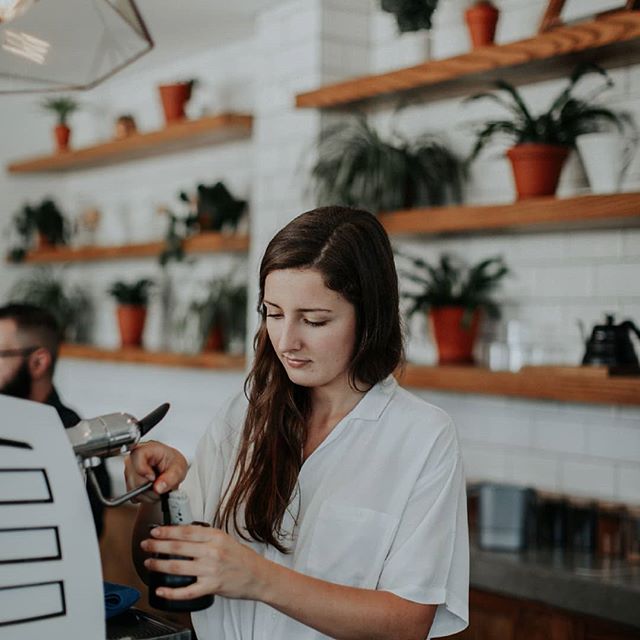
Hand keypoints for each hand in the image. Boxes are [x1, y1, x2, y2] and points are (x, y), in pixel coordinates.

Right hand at [125, 440, 187, 502]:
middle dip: (148, 486)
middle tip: (160, 486)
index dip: (143, 469)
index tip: (153, 478)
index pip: (137, 455)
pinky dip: (143, 497)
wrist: (171, 471)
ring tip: (157, 488)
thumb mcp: (179, 469)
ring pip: (132, 487)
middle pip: (133, 475)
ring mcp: (130, 470)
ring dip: (147, 493)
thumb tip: (158, 488)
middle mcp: (135, 458)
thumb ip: (170, 478)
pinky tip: (151, 490)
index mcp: (148, 448)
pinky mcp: (129, 481)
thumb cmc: (174, 464)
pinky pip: (132, 495)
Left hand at [141, 525, 266, 600]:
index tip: (155, 531)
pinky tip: (161, 589)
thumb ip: (205, 536)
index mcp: (215, 537)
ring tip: (149, 564)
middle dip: (158, 546)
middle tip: (146, 545)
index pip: (186, 531)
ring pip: (178, 567)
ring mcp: (211, 570)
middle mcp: (212, 552)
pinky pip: (187, 591)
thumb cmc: (241, 558)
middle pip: (178, 547)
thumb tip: (182, 534)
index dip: (167, 531)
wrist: (258, 575)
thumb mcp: (224, 539)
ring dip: (159, 565)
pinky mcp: (211, 587)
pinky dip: (171, 592)